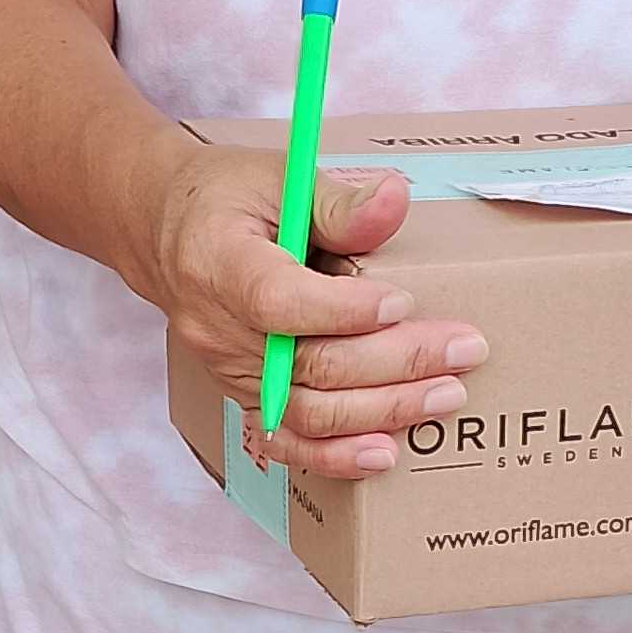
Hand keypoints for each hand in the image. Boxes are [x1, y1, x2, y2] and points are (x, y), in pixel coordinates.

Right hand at [145, 145, 487, 479]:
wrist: (167, 233)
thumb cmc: (229, 197)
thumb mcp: (280, 176)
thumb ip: (338, 199)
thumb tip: (396, 198)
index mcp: (219, 261)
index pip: (279, 301)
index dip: (343, 311)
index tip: (403, 303)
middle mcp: (218, 328)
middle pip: (307, 363)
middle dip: (395, 362)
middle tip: (464, 348)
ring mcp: (229, 371)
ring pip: (305, 412)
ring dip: (382, 410)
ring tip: (446, 393)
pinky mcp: (245, 396)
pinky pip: (286, 441)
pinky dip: (335, 456)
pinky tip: (385, 453)